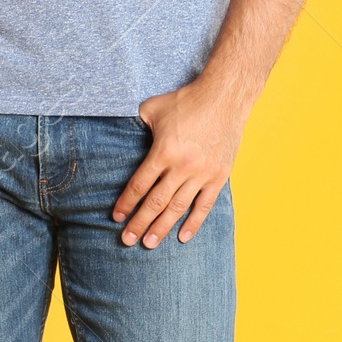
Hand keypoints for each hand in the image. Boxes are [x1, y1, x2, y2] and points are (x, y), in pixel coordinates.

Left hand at [113, 81, 242, 247]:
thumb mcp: (152, 108)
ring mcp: (202, 174)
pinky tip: (182, 237)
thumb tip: (123, 133)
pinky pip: (204, 205)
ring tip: (149, 244)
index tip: (116, 217)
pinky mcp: (219, 176)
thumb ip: (137, 125)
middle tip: (127, 240)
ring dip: (162, 228)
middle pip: (156, 202)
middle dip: (139, 223)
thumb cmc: (185, 101)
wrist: (224, 97)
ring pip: (178, 208)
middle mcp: (182, 166)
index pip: (140, 185)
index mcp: (163, 152)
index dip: (126, 203)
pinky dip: (193, 223)